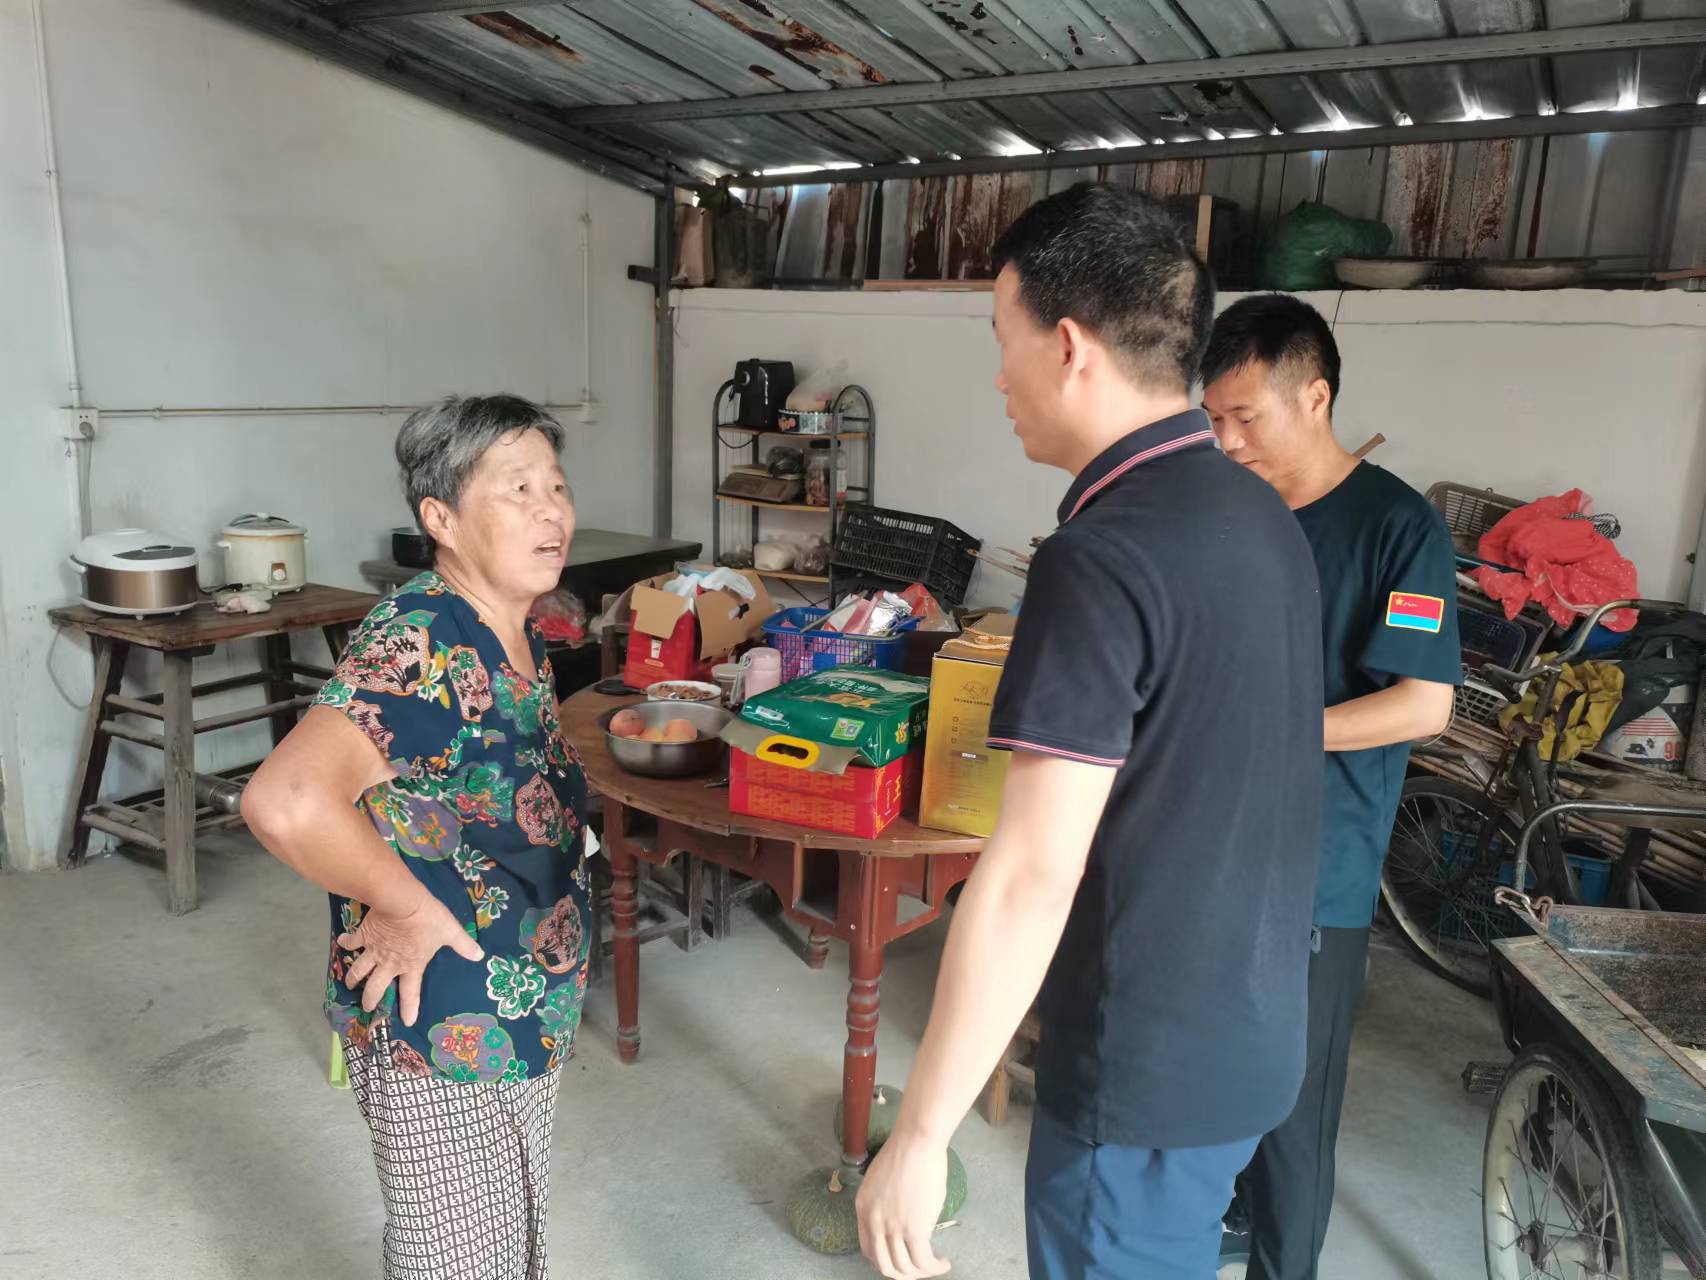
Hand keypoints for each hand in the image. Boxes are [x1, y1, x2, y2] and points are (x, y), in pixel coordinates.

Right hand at [338, 892, 483, 1025]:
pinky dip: (345, 942)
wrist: (402, 901)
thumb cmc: (428, 918)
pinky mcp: (364, 935)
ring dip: (354, 978)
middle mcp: (390, 963)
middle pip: (376, 987)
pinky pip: (351, 941)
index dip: (410, 1008)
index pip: (411, 992)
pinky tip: (341, 942)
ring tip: (350, 984)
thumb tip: (480, 956)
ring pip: (359, 970)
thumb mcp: (450, 931)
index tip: (407, 1021)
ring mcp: (374, 951)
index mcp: (412, 965)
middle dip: (370, 999)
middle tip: (367, 1007)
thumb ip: (463, 944)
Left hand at [857, 1134, 951, 1278]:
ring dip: (922, 1273)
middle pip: (884, 1265)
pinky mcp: (914, 1229)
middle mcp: (873, 1222)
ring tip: (935, 1266)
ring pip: (905, 1267)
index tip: (901, 1258)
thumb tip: (903, 1218)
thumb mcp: (882, 1181)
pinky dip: (935, 1268)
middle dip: (903, 1273)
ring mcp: (892, 1227)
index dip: (885, 1260)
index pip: (869, 1249)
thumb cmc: (905, 1152)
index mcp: (863, 1209)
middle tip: (918, 1269)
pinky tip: (944, 1263)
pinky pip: (923, 1261)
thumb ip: (885, 1204)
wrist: (916, 1141)